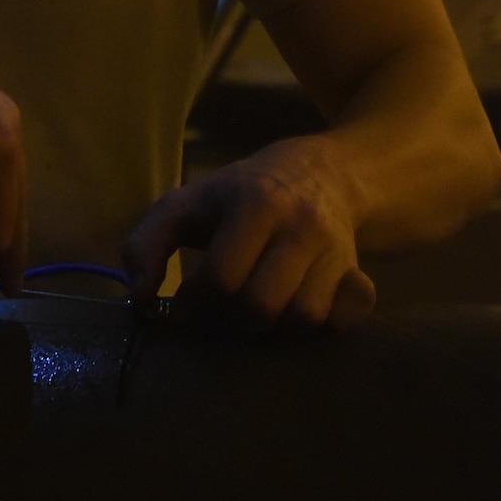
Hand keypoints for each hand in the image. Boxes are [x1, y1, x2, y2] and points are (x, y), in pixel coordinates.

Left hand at [122, 138, 376, 330]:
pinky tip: (300, 307)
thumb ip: (148, 243)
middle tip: (220, 310)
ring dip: (273, 327)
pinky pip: (349, 319)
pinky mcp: (360, 273)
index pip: (221, 276)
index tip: (183, 304)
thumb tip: (141, 299)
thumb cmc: (238, 195)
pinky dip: (326, 324)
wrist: (319, 173)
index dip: (194, 302)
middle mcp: (301, 226)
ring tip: (254, 309)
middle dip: (231, 318)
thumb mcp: (186, 203)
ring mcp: (337, 251)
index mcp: (255, 203)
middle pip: (261, 305)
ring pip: (303, 319)